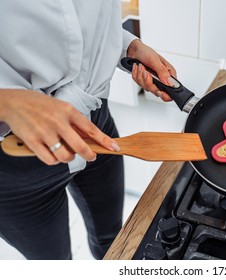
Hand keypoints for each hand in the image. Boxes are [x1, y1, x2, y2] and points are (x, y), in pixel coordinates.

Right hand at [0, 89, 119, 164]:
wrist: (14, 102)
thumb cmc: (40, 105)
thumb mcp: (62, 107)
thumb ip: (75, 122)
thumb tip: (90, 138)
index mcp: (68, 111)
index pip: (91, 129)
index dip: (105, 140)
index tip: (114, 147)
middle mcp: (58, 122)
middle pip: (80, 146)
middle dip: (89, 155)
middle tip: (91, 156)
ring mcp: (45, 132)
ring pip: (65, 156)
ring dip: (69, 158)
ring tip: (67, 153)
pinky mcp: (33, 141)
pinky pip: (49, 160)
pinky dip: (54, 161)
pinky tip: (53, 154)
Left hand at [127, 39, 175, 101]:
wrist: (134, 50)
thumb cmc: (146, 52)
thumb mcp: (155, 60)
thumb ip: (162, 72)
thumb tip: (169, 82)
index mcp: (169, 74)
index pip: (172, 90)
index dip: (166, 94)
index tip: (159, 91)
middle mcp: (162, 79)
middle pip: (157, 91)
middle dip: (148, 82)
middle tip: (146, 72)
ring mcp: (153, 81)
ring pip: (147, 88)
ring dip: (141, 76)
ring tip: (141, 67)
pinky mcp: (145, 81)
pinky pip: (139, 84)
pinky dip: (136, 75)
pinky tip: (138, 68)